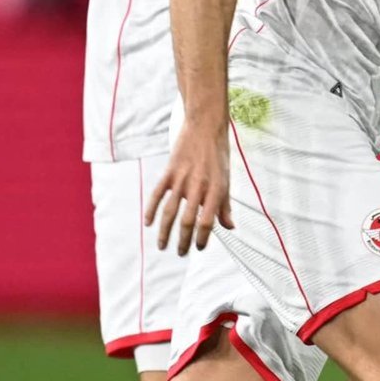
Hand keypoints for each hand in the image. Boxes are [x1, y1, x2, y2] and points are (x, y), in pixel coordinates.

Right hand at [144, 121, 234, 255]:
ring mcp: (182, 179)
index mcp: (217, 189)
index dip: (203, 237)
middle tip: (180, 253)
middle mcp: (199, 186)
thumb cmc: (218, 155)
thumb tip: (230, 227)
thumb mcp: (227, 180)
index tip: (199, 248)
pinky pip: (157, 194)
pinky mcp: (170, 171)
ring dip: (165, 231)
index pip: (208, 221)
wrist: (205, 127)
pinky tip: (148, 223)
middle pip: (187, 220)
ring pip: (170, 211)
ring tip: (163, 246)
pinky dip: (151, 210)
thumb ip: (226, 205)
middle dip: (183, 240)